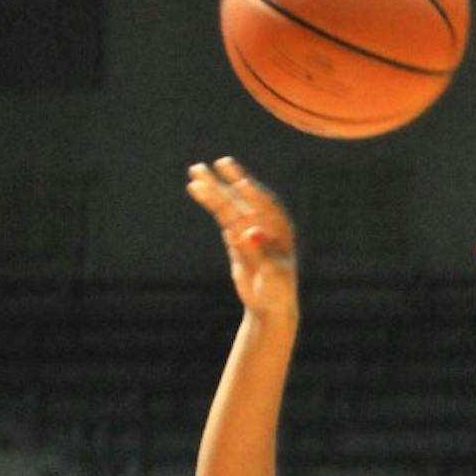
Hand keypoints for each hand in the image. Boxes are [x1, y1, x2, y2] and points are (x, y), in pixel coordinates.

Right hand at [187, 157, 296, 317]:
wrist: (270, 309)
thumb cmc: (278, 294)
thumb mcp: (273, 275)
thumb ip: (262, 253)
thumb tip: (251, 233)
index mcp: (280, 230)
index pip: (266, 206)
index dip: (253, 195)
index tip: (240, 183)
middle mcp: (265, 225)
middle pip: (244, 201)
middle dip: (227, 183)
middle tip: (211, 166)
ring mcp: (250, 231)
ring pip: (229, 207)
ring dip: (213, 191)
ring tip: (195, 175)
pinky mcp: (237, 241)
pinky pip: (223, 219)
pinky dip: (212, 206)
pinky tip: (200, 191)